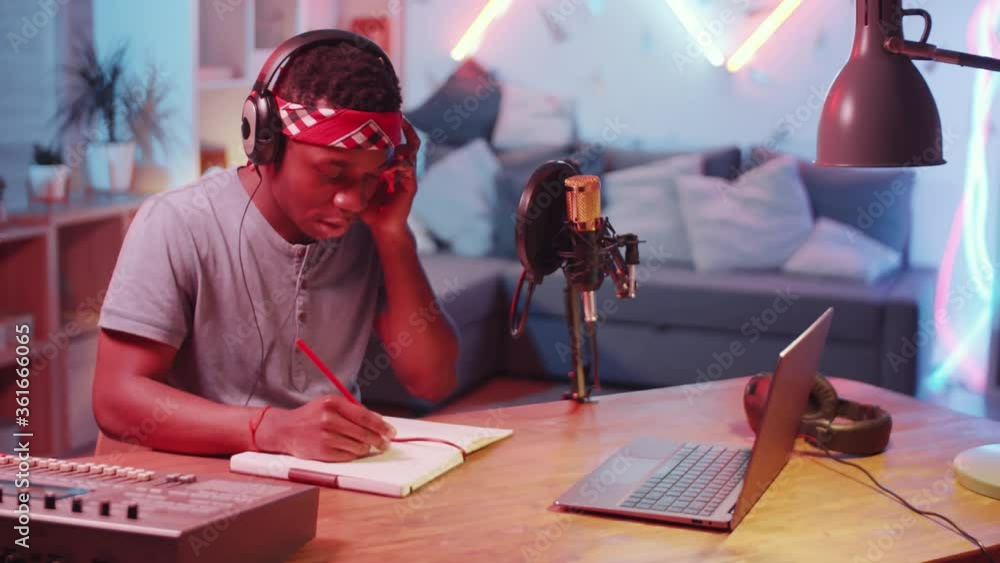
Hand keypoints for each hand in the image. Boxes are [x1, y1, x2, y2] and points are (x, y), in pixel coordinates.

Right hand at [256, 395, 396, 461]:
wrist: (285, 429)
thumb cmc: (312, 416)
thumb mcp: (330, 405)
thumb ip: (353, 410)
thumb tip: (379, 421)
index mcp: (333, 403)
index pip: (365, 416)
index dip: (381, 426)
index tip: (391, 432)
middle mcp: (329, 419)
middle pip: (364, 432)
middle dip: (379, 440)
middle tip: (385, 444)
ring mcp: (325, 436)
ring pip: (358, 446)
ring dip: (365, 448)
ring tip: (364, 446)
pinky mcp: (322, 452)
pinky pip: (348, 456)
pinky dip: (353, 454)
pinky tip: (350, 450)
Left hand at [360, 118, 420, 237]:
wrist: (383, 227)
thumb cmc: (370, 206)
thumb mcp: (359, 184)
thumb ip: (351, 172)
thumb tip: (329, 155)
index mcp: (392, 163)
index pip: (397, 138)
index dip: (393, 125)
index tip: (381, 112)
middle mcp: (403, 166)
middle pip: (409, 139)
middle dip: (404, 126)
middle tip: (394, 113)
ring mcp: (408, 175)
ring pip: (411, 149)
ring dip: (404, 138)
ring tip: (395, 128)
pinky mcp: (409, 186)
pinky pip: (408, 168)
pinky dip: (400, 161)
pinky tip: (390, 157)